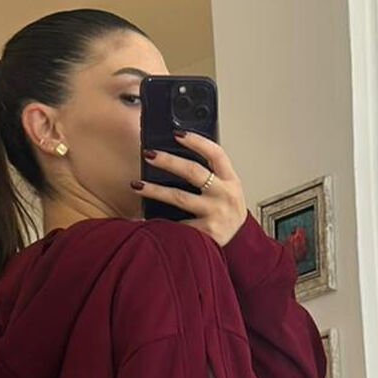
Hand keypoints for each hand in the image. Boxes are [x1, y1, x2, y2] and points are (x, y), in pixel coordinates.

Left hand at [135, 131, 247, 247]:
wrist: (240, 243)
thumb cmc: (228, 212)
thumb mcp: (228, 188)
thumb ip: (212, 173)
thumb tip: (180, 153)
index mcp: (230, 180)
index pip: (216, 154)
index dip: (197, 141)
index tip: (178, 134)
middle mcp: (224, 195)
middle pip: (193, 172)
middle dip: (168, 161)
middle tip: (149, 154)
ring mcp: (215, 214)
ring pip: (179, 197)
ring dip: (155, 190)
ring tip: (137, 185)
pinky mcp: (205, 232)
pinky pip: (178, 223)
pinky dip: (161, 220)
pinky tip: (146, 217)